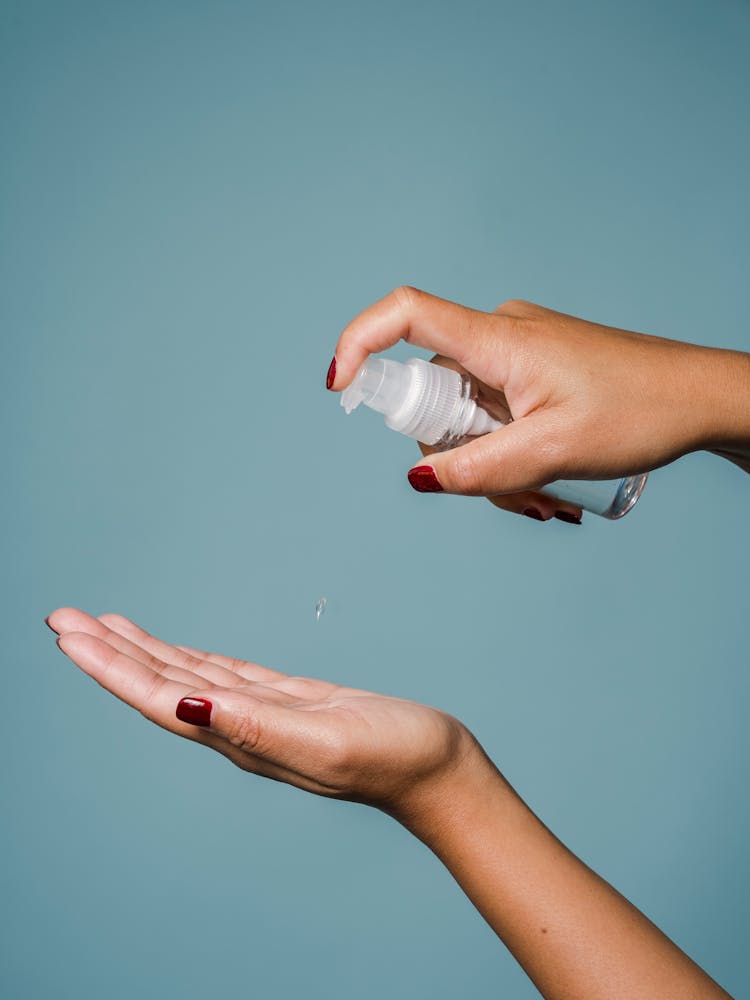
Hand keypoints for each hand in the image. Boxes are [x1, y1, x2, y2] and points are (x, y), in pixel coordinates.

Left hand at [46, 608, 478, 824]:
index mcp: (241, 737)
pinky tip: (174, 651)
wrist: (438, 771)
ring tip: (102, 625)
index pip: (159, 697)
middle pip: (159, 684)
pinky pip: (223, 673)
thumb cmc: (393, 757)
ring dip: (141, 651)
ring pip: (186, 675)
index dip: (110, 667)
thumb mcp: (324, 740)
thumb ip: (256, 726)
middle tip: (63, 617)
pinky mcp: (287, 703)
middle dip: (110, 652)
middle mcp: (239, 728)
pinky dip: (190, 657)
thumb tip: (188, 705)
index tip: (67, 635)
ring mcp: (262, 716)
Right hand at [330, 289, 749, 520]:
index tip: (339, 386)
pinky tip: (550, 480)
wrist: (700, 397)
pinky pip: (495, 412)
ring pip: (468, 414)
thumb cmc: (639, 411)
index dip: (359, 342)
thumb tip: (418, 477)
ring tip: (546, 495)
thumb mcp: (552, 453)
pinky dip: (508, 451)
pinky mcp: (536, 370)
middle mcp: (502, 336)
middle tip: (514, 493)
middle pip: (435, 393)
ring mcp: (520, 354)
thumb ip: (478, 471)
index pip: (405, 315)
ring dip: (490, 463)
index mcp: (498, 340)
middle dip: (456, 454)